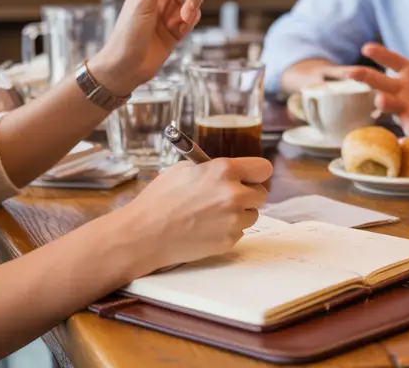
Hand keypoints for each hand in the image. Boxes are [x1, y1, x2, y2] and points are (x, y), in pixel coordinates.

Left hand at [90, 0, 222, 94]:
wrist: (125, 69)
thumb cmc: (127, 35)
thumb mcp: (143, 3)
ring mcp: (169, 12)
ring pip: (194, 2)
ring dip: (192, 10)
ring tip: (181, 23)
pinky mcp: (176, 28)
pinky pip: (193, 19)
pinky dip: (190, 24)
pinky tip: (178, 33)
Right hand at [124, 157, 272, 270]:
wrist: (144, 234)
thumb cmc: (159, 199)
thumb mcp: (183, 170)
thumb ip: (212, 168)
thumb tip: (228, 171)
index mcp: (224, 170)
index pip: (263, 168)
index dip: (255, 173)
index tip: (250, 177)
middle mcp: (233, 194)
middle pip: (261, 193)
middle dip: (247, 194)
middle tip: (228, 196)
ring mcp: (233, 220)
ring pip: (251, 214)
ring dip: (238, 213)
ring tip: (211, 213)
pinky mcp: (229, 240)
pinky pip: (239, 231)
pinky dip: (227, 230)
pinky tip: (205, 227)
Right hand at [343, 24, 408, 133]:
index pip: (391, 60)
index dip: (379, 54)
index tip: (366, 48)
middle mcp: (401, 89)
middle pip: (379, 82)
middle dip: (364, 77)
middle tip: (350, 73)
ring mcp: (405, 107)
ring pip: (389, 104)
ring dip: (384, 102)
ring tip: (381, 100)